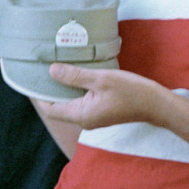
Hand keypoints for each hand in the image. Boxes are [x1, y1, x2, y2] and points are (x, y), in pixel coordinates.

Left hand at [40, 63, 163, 129]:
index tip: (32, 78)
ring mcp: (93, 117)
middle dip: (50, 89)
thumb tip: (51, 71)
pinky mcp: (101, 111)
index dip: (39, 95)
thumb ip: (75, 76)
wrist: (157, 104)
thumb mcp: (101, 79)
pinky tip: (77, 74)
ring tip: (58, 68)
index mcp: (81, 115)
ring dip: (64, 88)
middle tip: (43, 69)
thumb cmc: (131, 91)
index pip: (50, 109)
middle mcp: (85, 119)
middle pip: (59, 106)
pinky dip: (76, 89)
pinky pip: (82, 101)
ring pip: (71, 103)